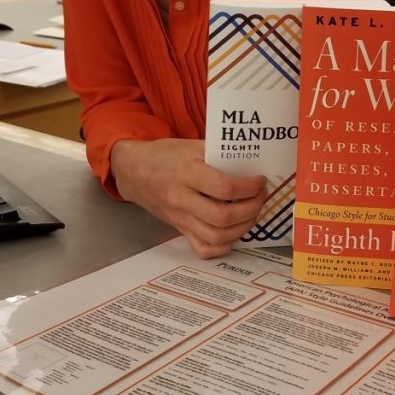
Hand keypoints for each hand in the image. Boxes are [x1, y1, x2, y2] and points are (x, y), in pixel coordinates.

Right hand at [110, 138, 267, 258]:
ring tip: (252, 212)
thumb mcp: (190, 145)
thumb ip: (218, 153)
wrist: (134, 171)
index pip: (225, 188)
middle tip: (260, 197)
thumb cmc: (165, 155)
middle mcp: (182, 199)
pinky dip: (223, 247)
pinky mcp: (179, 229)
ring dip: (243, 227)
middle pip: (223, 217)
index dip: (249, 188)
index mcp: (186, 173)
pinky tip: (233, 232)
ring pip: (217, 236)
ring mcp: (180, 218)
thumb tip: (250, 162)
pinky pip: (202, 249)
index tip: (260, 181)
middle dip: (251, 209)